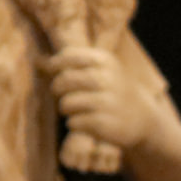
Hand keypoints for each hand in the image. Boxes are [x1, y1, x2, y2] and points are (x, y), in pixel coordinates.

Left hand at [41, 45, 159, 152]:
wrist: (144, 119)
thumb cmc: (115, 92)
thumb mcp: (103, 71)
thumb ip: (73, 65)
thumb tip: (36, 61)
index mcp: (105, 61)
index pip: (69, 56)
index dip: (55, 65)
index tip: (53, 72)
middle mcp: (107, 79)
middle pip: (64, 80)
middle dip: (57, 89)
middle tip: (62, 94)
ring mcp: (106, 102)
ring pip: (66, 103)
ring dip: (66, 108)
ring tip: (76, 110)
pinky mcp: (103, 124)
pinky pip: (73, 122)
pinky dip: (74, 123)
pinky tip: (85, 123)